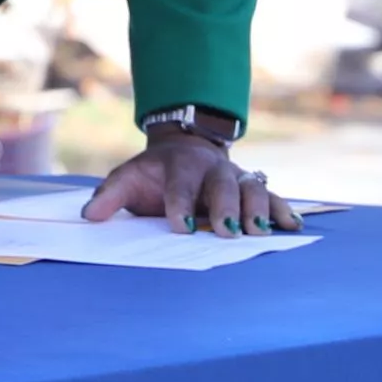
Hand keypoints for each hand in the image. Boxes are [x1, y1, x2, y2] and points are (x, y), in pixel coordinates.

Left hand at [85, 129, 296, 236]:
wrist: (184, 149)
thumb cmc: (153, 174)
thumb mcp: (128, 178)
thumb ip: (110, 196)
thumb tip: (89, 215)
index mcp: (179, 166)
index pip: (179, 185)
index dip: (179, 204)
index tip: (180, 226)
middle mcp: (212, 170)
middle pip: (222, 184)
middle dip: (226, 207)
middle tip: (227, 231)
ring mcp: (236, 177)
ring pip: (253, 187)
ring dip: (258, 208)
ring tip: (260, 231)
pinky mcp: (253, 188)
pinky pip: (272, 196)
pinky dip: (283, 210)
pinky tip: (293, 226)